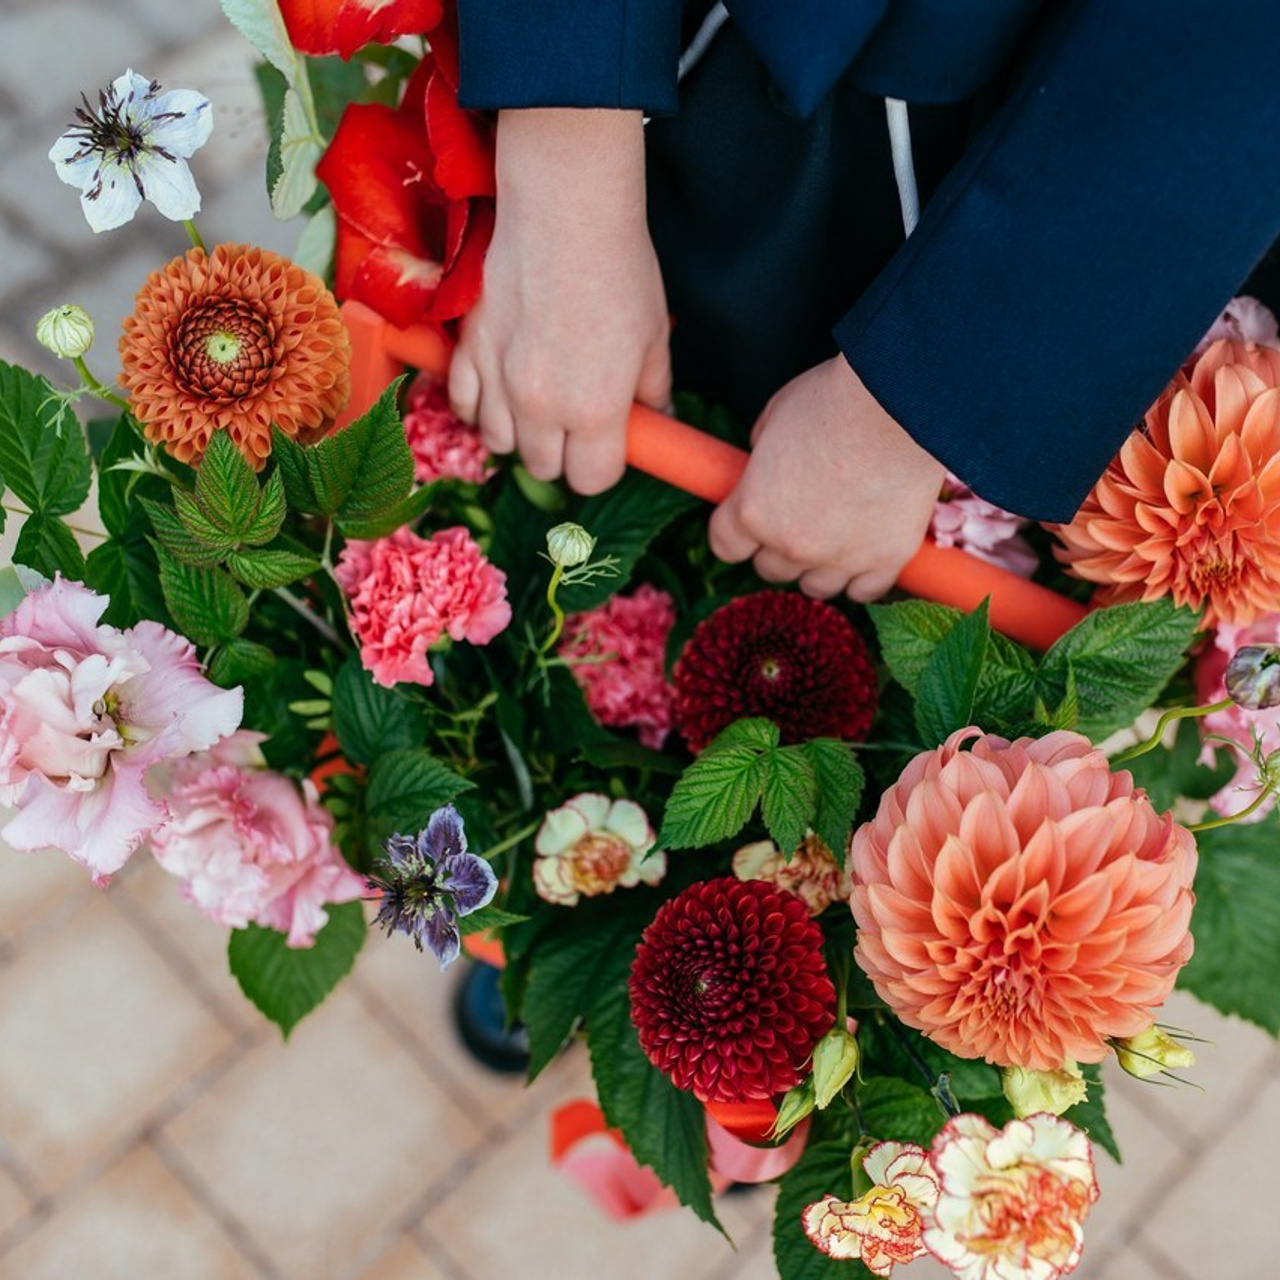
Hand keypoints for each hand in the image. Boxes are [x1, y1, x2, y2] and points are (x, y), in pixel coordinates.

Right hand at [449, 108, 671, 494]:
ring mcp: (499, 381)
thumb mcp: (655, 336)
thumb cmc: (620, 269)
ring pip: (499, 443)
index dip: (601, 467)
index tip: (606, 445)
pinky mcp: (469, 351)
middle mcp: (543, 408)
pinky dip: (479, 406)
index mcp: (596, 411)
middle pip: (544, 468)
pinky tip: (498, 388)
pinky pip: (463, 407)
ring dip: (518, 433)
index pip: (591, 481)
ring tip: (535, 403)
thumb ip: (653, 390)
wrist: (565, 212)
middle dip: (561, 453)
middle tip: (573, 421)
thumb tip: (658, 417)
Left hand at [709, 357, 944, 600]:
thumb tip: (764, 463)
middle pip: (770, 569)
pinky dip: (862, 579)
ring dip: (819, 567)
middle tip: (802, 517)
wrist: (900, 403)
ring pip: (815, 587)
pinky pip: (864, 592)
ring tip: (835, 537)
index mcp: (752, 511)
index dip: (736, 534)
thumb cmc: (835, 398)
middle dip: (780, 547)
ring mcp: (839, 558)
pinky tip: (865, 555)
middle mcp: (790, 544)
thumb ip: (761, 451)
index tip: (748, 523)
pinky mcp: (885, 560)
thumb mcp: (774, 415)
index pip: (726, 547)